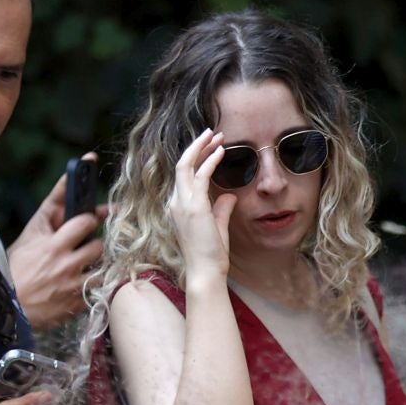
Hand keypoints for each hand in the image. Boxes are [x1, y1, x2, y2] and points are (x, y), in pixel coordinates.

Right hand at [9, 158, 107, 329]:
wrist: (7, 306)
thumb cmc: (15, 268)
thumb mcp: (29, 236)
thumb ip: (51, 214)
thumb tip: (69, 186)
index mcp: (52, 245)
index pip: (85, 222)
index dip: (92, 217)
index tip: (92, 217)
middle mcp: (65, 264)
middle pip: (99, 245)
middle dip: (95, 243)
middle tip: (87, 245)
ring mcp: (73, 286)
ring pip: (103, 268)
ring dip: (97, 265)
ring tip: (85, 266)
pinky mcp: (78, 304)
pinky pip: (97, 289)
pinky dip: (93, 285)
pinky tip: (81, 284)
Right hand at [168, 129, 233, 279]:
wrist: (205, 272)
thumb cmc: (210, 255)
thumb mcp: (217, 227)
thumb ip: (221, 209)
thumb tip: (230, 196)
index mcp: (178, 206)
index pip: (183, 174)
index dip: (196, 157)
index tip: (211, 146)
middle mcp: (175, 202)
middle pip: (182, 164)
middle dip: (197, 146)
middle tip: (212, 133)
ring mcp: (182, 204)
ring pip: (186, 164)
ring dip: (202, 147)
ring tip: (217, 135)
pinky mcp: (193, 207)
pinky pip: (199, 176)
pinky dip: (209, 161)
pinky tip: (220, 152)